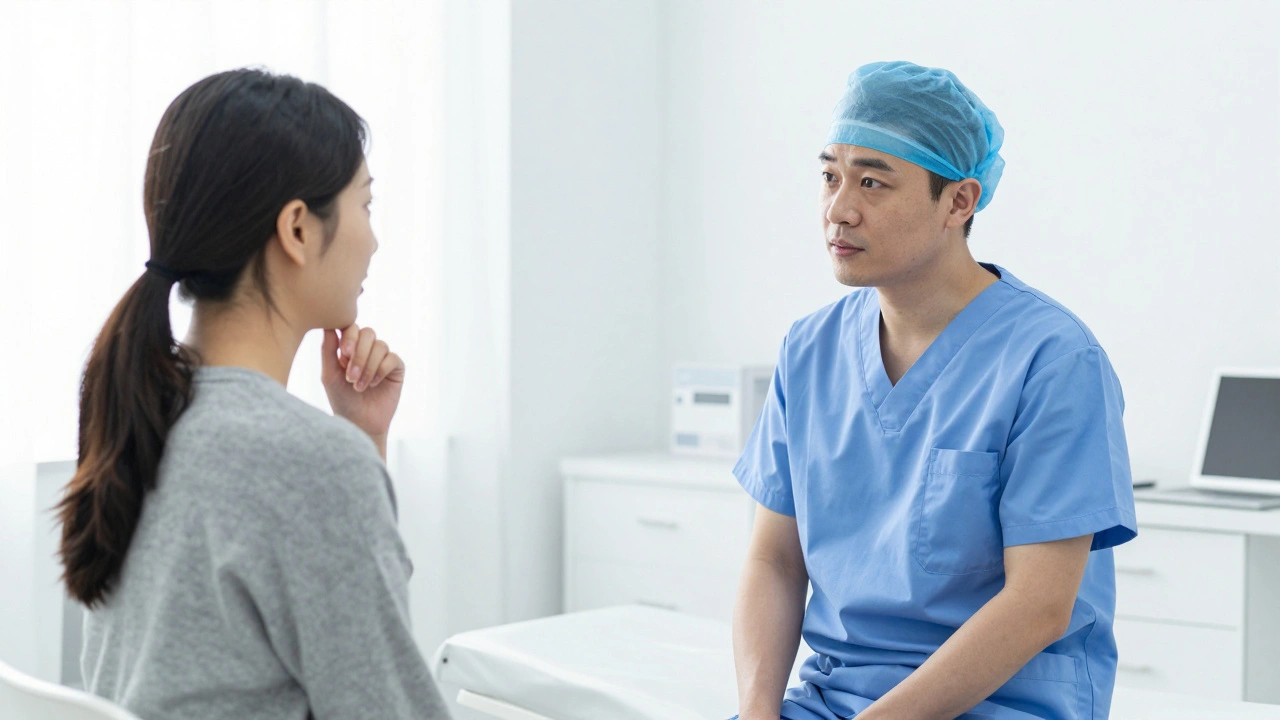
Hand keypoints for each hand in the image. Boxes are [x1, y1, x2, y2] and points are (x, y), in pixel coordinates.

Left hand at [321, 324, 404, 452]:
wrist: (359, 422)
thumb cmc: (341, 399)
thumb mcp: (329, 374)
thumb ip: (328, 349)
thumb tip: (328, 325)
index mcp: (350, 347)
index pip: (352, 327)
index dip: (350, 336)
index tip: (344, 353)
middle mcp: (367, 349)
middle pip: (368, 333)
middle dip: (359, 355)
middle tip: (350, 376)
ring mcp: (383, 357)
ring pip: (380, 346)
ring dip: (368, 367)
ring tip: (359, 386)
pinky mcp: (396, 368)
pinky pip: (392, 358)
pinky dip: (381, 371)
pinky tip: (373, 385)